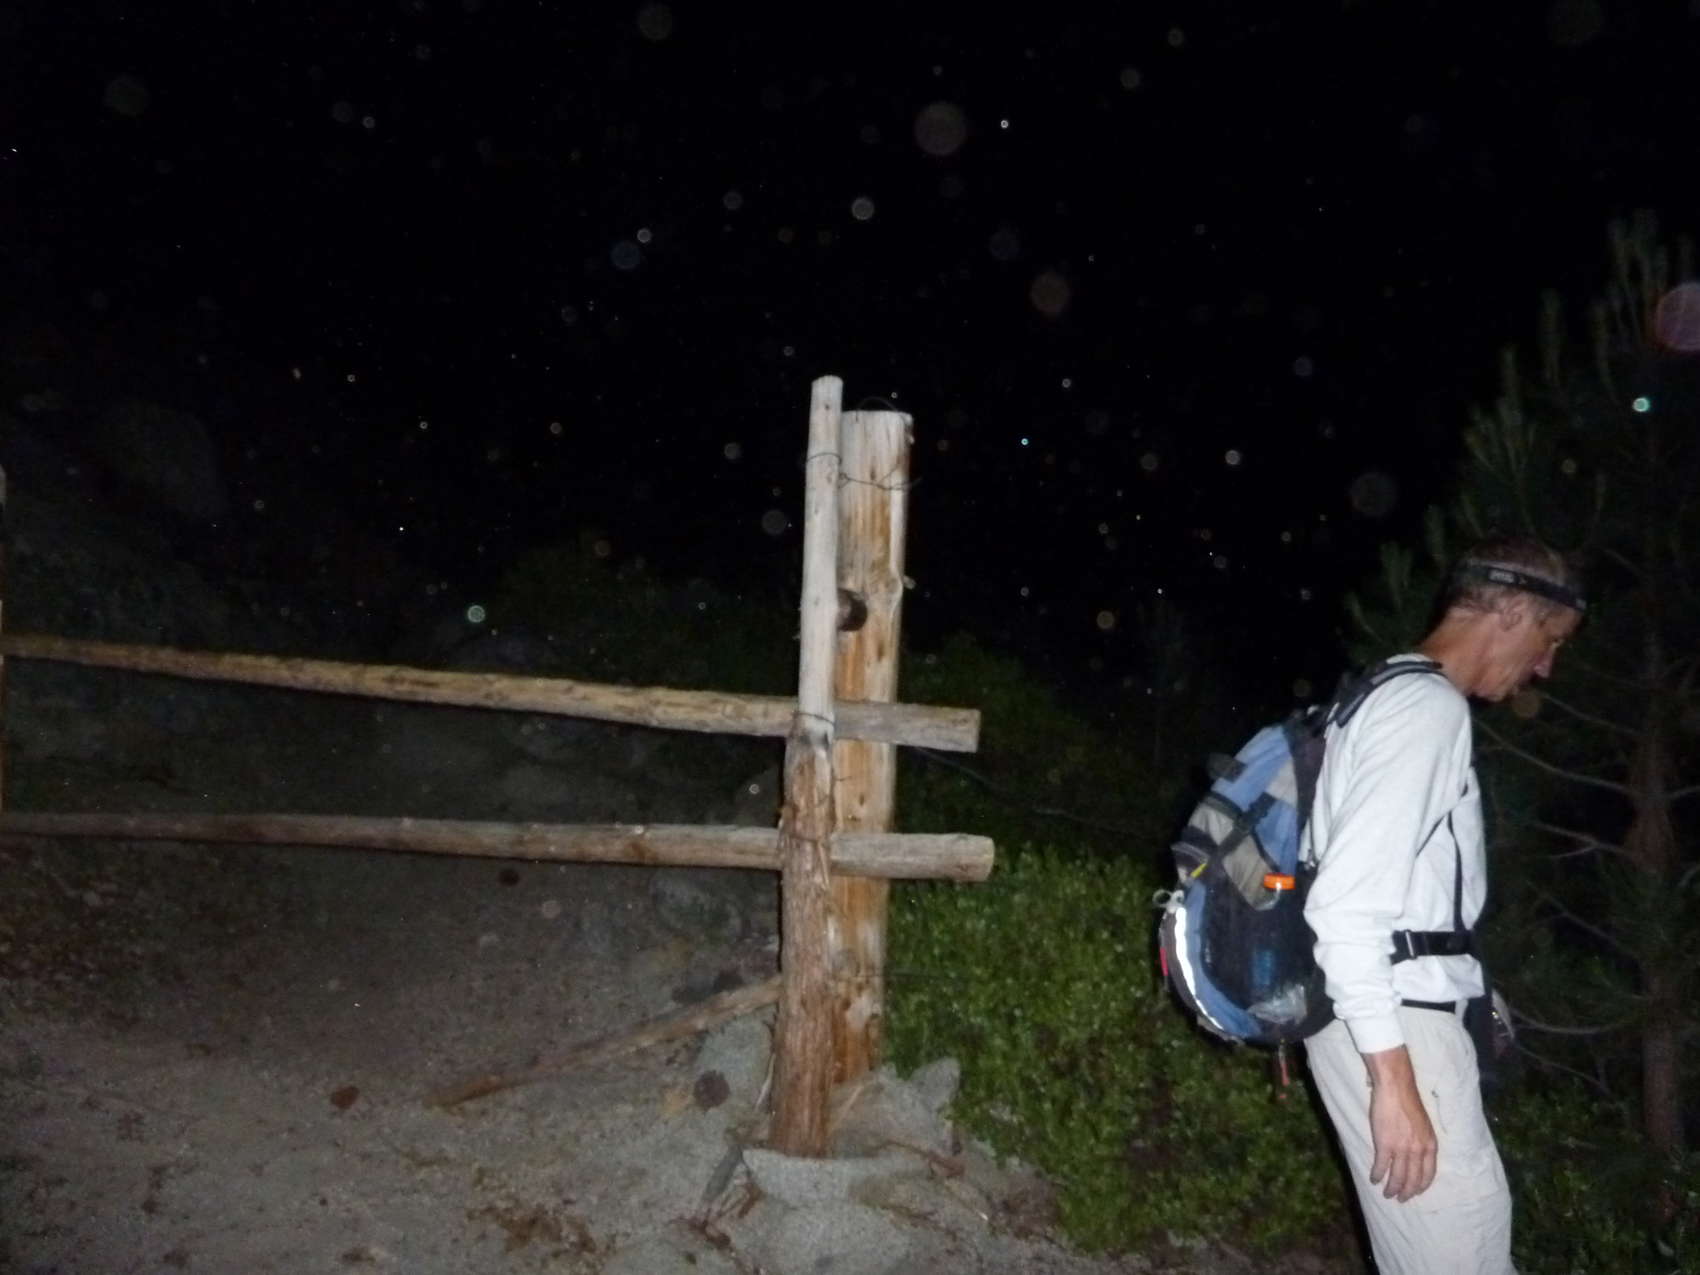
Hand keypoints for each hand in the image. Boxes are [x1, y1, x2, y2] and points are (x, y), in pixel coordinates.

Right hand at [1363, 1046, 1436, 1201]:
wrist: (1396, 1088)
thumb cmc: (1408, 1101)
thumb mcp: (1424, 1124)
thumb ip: (1421, 1140)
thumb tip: (1415, 1152)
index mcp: (1430, 1145)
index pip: (1428, 1174)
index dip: (1421, 1186)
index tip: (1415, 1192)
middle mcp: (1419, 1150)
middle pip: (1413, 1179)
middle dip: (1407, 1192)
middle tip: (1400, 1199)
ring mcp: (1402, 1149)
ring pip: (1397, 1177)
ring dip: (1392, 1188)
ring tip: (1387, 1193)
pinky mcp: (1385, 1144)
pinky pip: (1381, 1166)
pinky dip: (1377, 1175)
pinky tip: (1373, 1179)